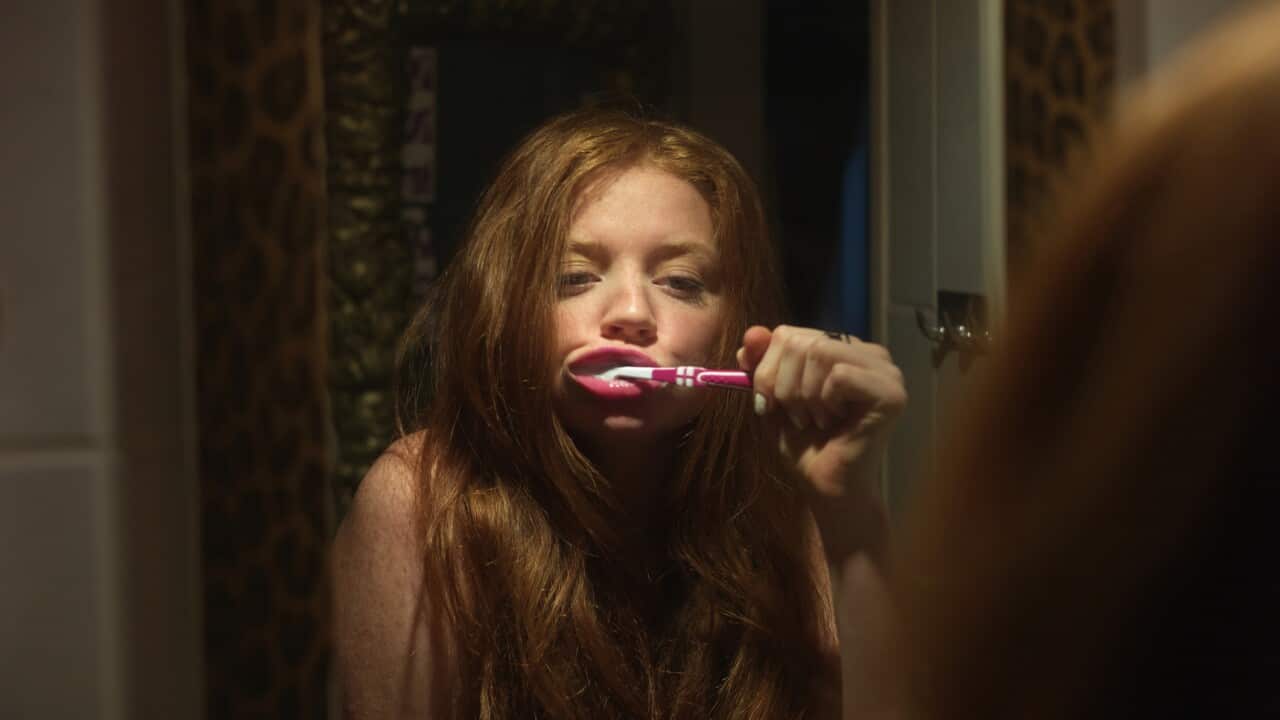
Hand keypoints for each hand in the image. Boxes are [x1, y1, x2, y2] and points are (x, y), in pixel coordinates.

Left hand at [738, 325, 906, 498]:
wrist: (826, 488)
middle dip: (783, 384)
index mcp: (843, 349)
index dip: (767, 368)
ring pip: (820, 352)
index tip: (767, 403)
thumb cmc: (805, 445)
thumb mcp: (773, 398)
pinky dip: (825, 402)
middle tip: (796, 417)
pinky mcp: (891, 393)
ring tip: (815, 420)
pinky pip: (840, 375)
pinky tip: (834, 422)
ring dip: (803, 395)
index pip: (790, 333)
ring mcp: (885, 371)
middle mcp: (869, 354)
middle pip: (803, 340)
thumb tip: (751, 333)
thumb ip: (762, 364)